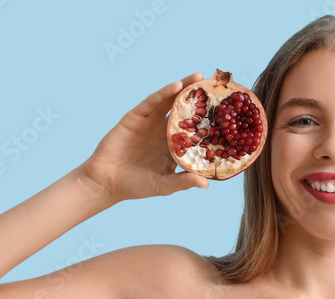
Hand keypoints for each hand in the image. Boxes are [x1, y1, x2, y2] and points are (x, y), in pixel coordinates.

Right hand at [80, 73, 209, 202]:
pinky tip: (175, 85)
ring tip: (198, 77)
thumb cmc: (136, 186)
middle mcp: (164, 132)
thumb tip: (206, 183)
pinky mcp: (135, 117)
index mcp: (174, 147)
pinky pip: (151, 103)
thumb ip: (182, 182)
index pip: (195, 131)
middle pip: (185, 112)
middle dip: (199, 99)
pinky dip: (163, 93)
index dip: (209, 122)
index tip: (227, 113)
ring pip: (169, 102)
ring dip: (183, 88)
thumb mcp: (163, 186)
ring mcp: (150, 123)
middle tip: (215, 85)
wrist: (106, 182)